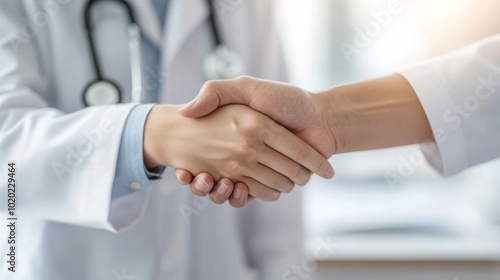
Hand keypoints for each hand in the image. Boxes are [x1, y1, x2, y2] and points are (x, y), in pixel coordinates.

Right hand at [175, 76, 337, 205]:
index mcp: (235, 134)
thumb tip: (185, 111)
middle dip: (204, 183)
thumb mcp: (246, 87)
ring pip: (232, 189)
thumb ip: (217, 91)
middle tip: (200, 179)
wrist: (322, 118)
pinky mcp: (272, 182)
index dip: (190, 167)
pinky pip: (253, 196)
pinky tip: (236, 188)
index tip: (184, 171)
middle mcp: (246, 152)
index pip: (205, 153)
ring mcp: (259, 168)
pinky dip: (242, 197)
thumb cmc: (287, 99)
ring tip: (215, 182)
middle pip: (216, 176)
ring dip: (222, 192)